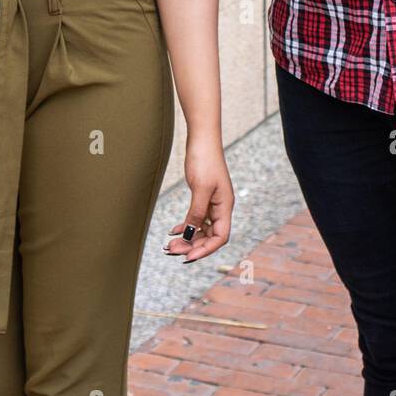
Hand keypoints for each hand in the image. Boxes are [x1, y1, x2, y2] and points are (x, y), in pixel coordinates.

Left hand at [163, 138, 233, 262]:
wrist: (202, 138)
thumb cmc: (204, 159)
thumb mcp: (200, 188)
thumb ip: (196, 213)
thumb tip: (191, 236)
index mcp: (225, 206)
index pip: (220, 237)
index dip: (205, 250)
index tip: (188, 257)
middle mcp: (220, 207)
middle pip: (210, 236)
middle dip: (192, 246)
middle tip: (172, 251)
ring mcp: (212, 202)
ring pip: (201, 228)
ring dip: (188, 238)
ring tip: (170, 244)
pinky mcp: (203, 196)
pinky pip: (196, 218)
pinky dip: (186, 226)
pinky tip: (174, 230)